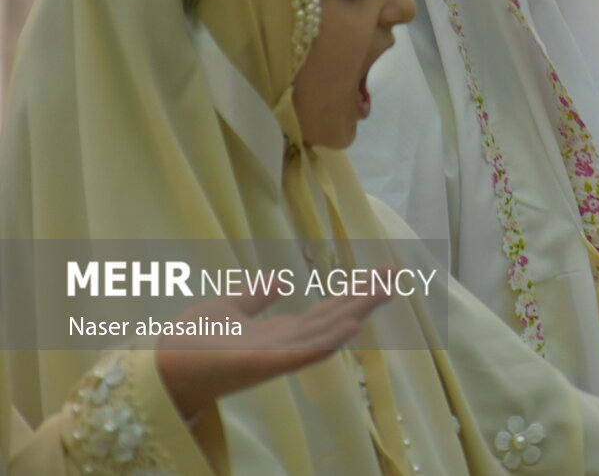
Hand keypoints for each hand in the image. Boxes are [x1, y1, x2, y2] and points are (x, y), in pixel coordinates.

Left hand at [155, 275, 392, 419]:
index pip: (326, 310)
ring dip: (357, 309)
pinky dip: (329, 341)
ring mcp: (279, 355)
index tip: (381, 272)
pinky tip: (351, 327)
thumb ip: (255, 296)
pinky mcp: (264, 363)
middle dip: (366, 295)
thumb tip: (280, 279)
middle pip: (335, 316)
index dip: (354, 291)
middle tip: (396, 272)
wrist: (160, 367)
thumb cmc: (189, 343)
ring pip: (328, 330)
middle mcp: (287, 344)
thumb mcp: (227, 307)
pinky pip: (303, 354)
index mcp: (281, 332)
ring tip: (385, 287)